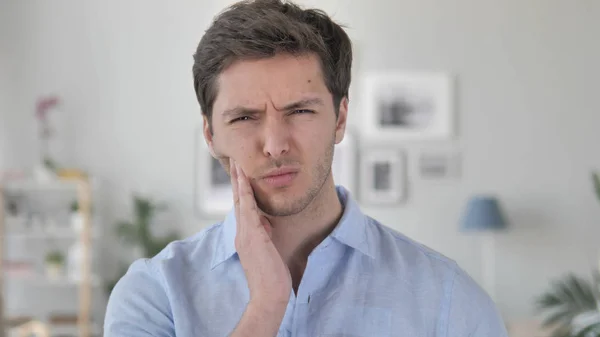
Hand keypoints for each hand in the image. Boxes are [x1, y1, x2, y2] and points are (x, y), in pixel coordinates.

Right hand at [230, 159, 291, 310]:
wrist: (269, 295)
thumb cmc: (271, 277)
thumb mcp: (267, 250)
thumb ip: (264, 235)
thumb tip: (265, 223)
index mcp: (245, 237)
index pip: (242, 209)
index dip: (240, 191)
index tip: (240, 175)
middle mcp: (241, 234)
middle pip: (237, 201)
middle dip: (236, 181)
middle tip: (234, 162)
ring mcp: (245, 235)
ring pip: (241, 202)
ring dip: (239, 181)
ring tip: (238, 164)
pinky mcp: (253, 237)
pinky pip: (249, 210)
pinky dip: (247, 194)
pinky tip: (246, 181)